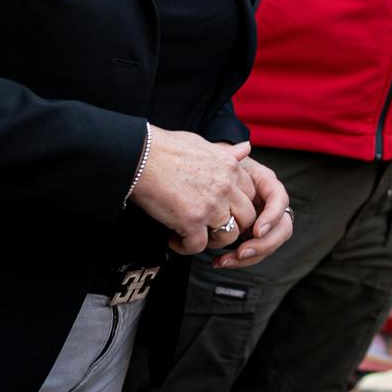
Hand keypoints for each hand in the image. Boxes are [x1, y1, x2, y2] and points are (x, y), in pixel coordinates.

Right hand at [129, 128, 257, 255]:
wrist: (140, 156)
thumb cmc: (166, 148)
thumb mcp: (203, 144)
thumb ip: (227, 153)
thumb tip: (246, 148)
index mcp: (230, 168)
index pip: (251, 194)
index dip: (238, 205)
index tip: (225, 210)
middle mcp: (226, 187)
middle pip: (247, 218)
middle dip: (233, 225)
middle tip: (214, 227)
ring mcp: (210, 206)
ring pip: (229, 236)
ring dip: (213, 240)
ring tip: (196, 235)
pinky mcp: (191, 221)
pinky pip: (198, 246)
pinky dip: (185, 248)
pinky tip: (174, 240)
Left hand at [212, 153, 294, 267]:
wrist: (205, 177)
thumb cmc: (215, 166)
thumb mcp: (224, 159)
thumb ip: (234, 155)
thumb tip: (245, 147)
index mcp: (268, 184)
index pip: (280, 201)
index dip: (272, 217)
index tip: (256, 230)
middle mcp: (270, 205)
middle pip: (282, 229)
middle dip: (264, 244)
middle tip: (242, 251)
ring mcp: (263, 222)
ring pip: (268, 245)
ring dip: (249, 257)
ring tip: (224, 260)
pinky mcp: (251, 236)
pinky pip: (252, 251)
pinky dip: (237, 259)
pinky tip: (218, 261)